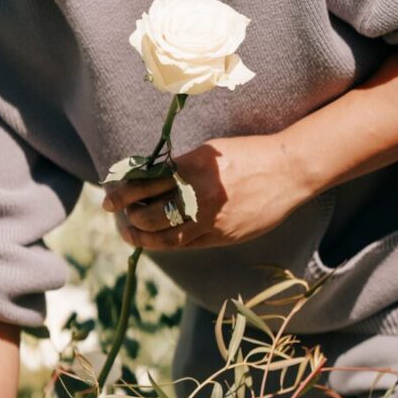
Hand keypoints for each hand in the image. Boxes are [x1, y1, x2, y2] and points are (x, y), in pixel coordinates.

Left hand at [100, 133, 308, 252]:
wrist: (288, 171)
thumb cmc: (248, 154)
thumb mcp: (210, 152)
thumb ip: (181, 168)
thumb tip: (151, 181)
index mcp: (192, 169)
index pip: (144, 185)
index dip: (122, 194)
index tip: (109, 198)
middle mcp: (198, 196)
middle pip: (149, 216)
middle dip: (129, 218)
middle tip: (120, 215)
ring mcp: (211, 220)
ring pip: (165, 238)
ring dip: (144, 237)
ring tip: (133, 233)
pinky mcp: (223, 236)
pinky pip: (188, 244)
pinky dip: (169, 242)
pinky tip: (161, 238)